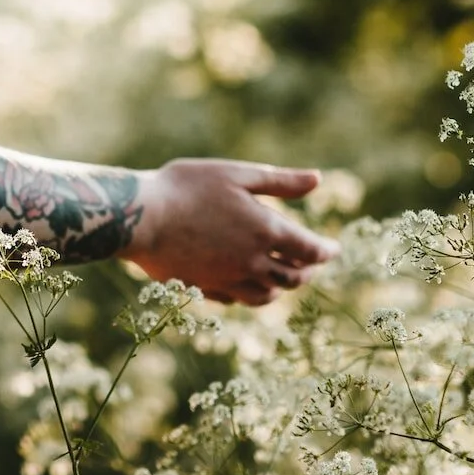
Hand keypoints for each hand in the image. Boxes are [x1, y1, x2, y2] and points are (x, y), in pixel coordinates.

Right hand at [123, 159, 335, 304]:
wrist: (140, 218)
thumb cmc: (186, 187)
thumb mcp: (237, 174)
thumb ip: (280, 181)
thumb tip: (318, 179)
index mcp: (267, 231)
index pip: (310, 250)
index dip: (326, 251)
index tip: (333, 249)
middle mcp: (253, 262)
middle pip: (293, 278)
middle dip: (308, 272)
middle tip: (312, 264)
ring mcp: (229, 280)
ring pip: (267, 295)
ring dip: (282, 287)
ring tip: (284, 277)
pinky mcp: (206, 289)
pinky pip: (238, 300)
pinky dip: (252, 294)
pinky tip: (248, 285)